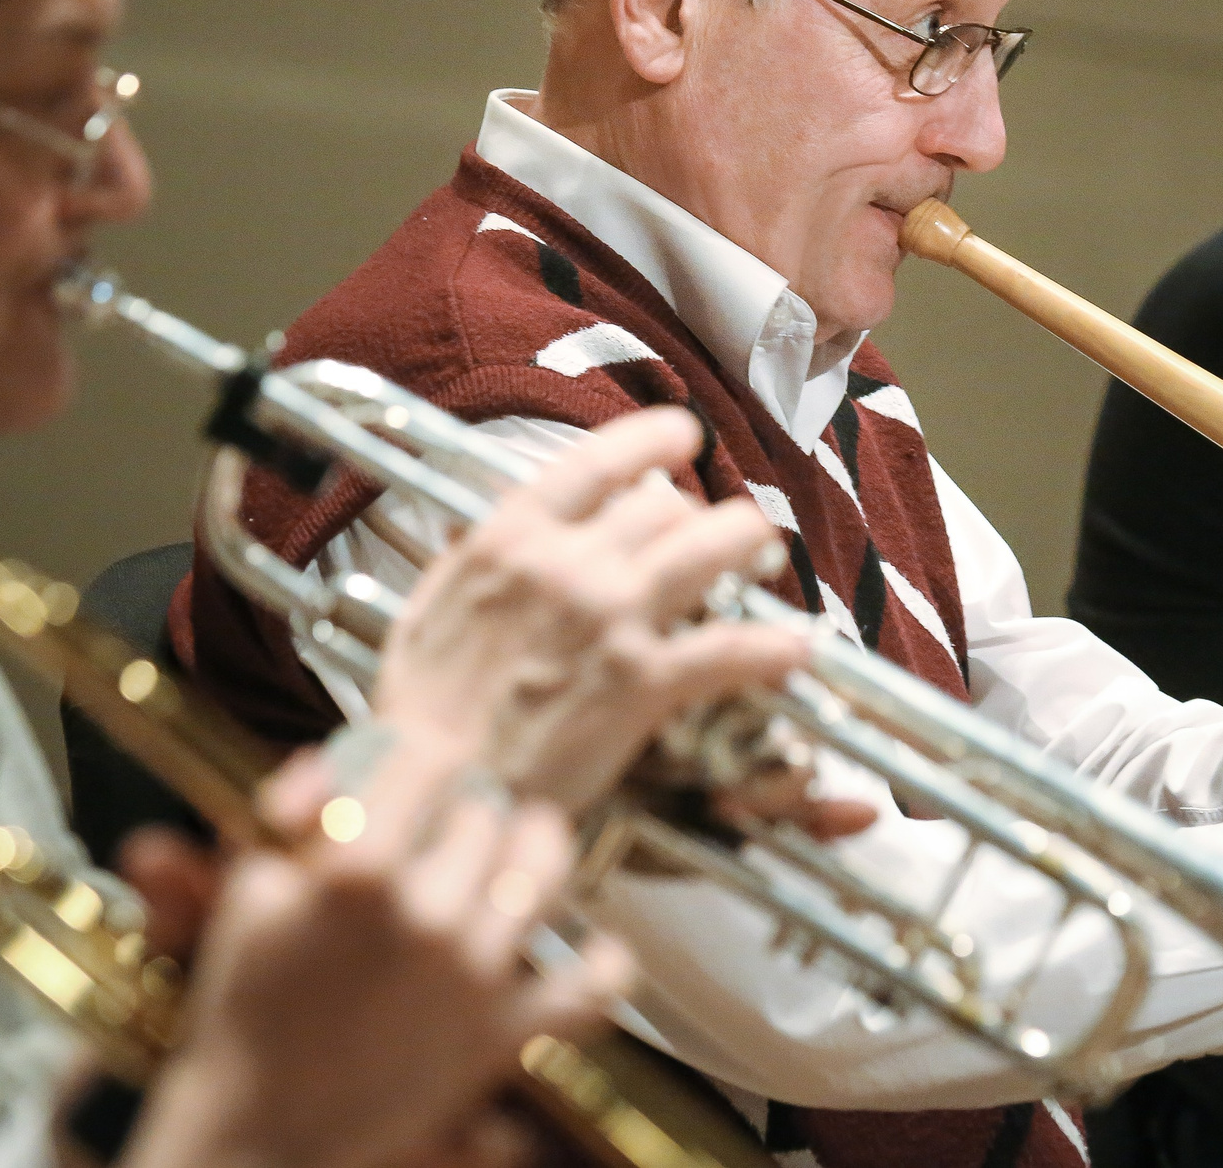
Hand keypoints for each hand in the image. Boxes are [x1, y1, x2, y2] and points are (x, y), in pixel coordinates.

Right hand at [116, 735, 628, 1167]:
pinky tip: (597, 946)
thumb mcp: (252, 893)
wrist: (260, 1130)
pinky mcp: (502, 1034)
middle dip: (463, 814)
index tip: (424, 764)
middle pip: (484, 815)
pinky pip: (588, 989)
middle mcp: (428, 915)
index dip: (423, 758)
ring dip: (535, 850)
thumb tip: (332, 762)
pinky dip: (603, 967)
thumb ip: (299, 813)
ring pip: (544, 868)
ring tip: (526, 845)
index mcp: (357, 873)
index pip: (425, 763)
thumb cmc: (248, 1007)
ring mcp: (474, 975)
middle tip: (450, 827)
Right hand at [375, 405, 809, 809]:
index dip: (653, 437)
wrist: (435, 789)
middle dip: (701, 514)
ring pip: (711, 547)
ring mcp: (611, 617)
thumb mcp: (432, 605)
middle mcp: (568, 563)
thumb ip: (479, 558)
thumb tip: (501, 525)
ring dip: (748, 543)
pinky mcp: (643, 681)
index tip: (682, 432)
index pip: (598, 458)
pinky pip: (730, 648)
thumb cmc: (425, 709)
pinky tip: (797, 647)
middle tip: (719, 529)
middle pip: (665, 505)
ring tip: (763, 554)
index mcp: (511, 537)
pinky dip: (773, 647)